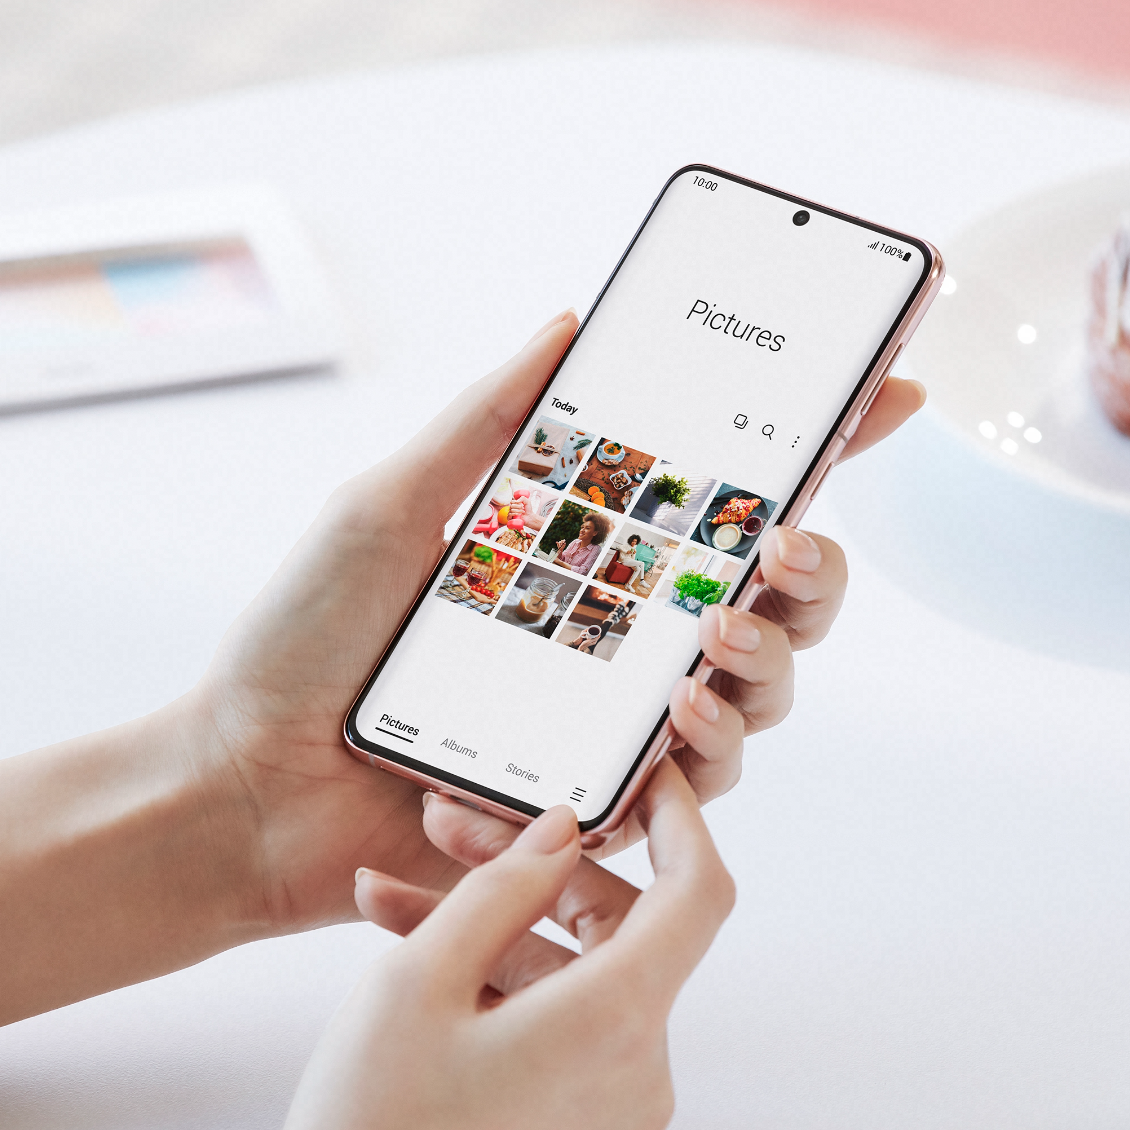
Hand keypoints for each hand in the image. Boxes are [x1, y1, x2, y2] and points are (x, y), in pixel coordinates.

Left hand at [182, 311, 924, 933]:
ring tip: (708, 654)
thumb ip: (486, 422)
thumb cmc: (303, 644)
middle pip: (781, 600)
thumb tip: (568, 323)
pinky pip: (696, 791)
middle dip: (813, 570)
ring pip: (763, 694)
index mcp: (586, 553)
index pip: (721, 493)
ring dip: (766, 665)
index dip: (818, 444)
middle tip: (772, 550)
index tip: (883, 389)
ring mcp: (613, 722)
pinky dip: (694, 761)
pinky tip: (659, 739)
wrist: (246, 784)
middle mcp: (619, 635)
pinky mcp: (598, 807)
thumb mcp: (387, 506)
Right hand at [270, 761, 732, 1129]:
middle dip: (535, 878)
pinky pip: (563, 1050)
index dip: (679, 819)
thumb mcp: (416, 982)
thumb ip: (501, 888)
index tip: (644, 776)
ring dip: (497, 942)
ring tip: (392, 914)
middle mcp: (639, 1077)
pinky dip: (506, 1006)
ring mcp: (615, 1125)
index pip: (699, 889)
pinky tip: (424, 989)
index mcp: (617, 1022)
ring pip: (576, 992)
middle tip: (447, 840)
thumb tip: (560, 833)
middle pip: (620, 935)